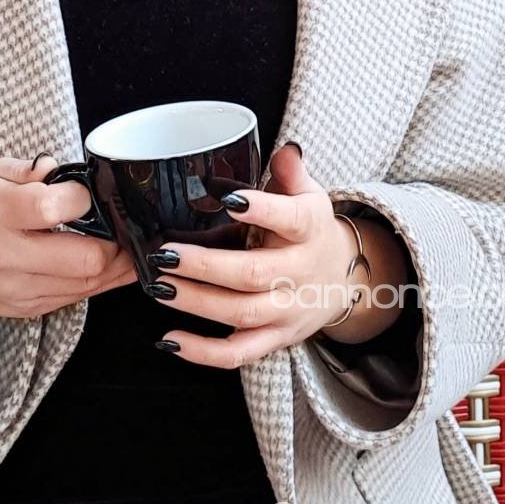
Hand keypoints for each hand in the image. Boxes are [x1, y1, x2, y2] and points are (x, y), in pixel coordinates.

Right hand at [0, 153, 137, 318]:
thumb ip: (31, 169)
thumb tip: (62, 170)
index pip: (51, 208)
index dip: (82, 200)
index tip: (87, 193)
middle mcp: (5, 256)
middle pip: (84, 259)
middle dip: (114, 243)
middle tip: (122, 227)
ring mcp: (15, 289)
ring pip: (86, 285)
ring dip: (115, 267)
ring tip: (127, 247)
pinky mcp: (23, 309)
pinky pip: (73, 300)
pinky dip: (95, 282)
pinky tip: (107, 265)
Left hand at [148, 143, 361, 367]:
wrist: (345, 280)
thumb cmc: (312, 230)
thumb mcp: (309, 195)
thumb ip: (292, 173)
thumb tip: (285, 149)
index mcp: (309, 231)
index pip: (290, 220)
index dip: (262, 210)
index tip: (230, 200)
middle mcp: (300, 274)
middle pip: (252, 274)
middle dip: (206, 266)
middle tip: (166, 253)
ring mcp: (288, 311)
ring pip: (241, 314)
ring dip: (197, 302)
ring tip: (159, 285)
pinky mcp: (276, 339)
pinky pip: (239, 354)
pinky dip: (204, 353)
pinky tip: (170, 340)